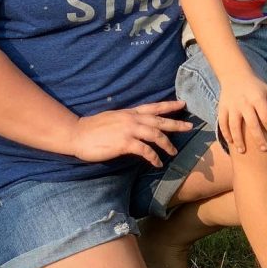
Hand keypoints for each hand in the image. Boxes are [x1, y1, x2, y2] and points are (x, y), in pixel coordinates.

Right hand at [73, 99, 192, 167]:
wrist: (76, 134)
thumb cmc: (93, 128)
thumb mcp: (114, 117)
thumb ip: (128, 119)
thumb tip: (140, 125)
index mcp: (130, 112)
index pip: (154, 107)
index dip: (169, 105)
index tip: (183, 104)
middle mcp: (132, 119)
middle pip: (160, 121)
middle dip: (176, 124)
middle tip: (190, 127)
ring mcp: (129, 130)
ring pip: (156, 135)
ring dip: (167, 145)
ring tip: (174, 152)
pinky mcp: (124, 143)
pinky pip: (145, 151)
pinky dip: (154, 157)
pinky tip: (158, 163)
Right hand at [217, 72, 266, 153]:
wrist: (235, 75)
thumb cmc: (256, 87)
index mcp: (258, 98)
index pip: (266, 117)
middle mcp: (244, 103)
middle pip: (252, 124)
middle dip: (259, 139)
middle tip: (264, 150)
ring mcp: (232, 106)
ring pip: (234, 126)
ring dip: (239, 140)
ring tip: (243, 151)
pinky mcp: (222, 108)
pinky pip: (222, 123)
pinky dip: (225, 134)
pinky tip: (231, 142)